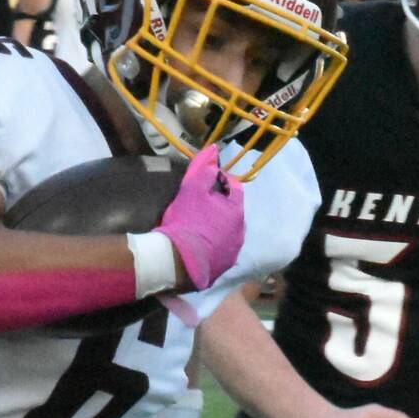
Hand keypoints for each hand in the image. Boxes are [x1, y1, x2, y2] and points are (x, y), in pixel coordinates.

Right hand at [154, 143, 243, 290]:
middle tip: (200, 205)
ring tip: (199, 226)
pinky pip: (220, 251)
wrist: (178, 262)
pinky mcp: (223, 268)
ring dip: (217, 227)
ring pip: (228, 233)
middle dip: (220, 206)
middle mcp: (240, 232)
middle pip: (232, 212)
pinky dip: (213, 246)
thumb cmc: (186, 221)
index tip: (208, 180)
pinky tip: (199, 246)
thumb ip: (202, 168)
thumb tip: (214, 149)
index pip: (234, 188)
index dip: (221, 181)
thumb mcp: (191, 189)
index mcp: (236, 211)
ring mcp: (233, 252)